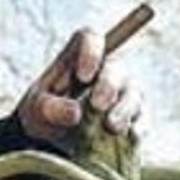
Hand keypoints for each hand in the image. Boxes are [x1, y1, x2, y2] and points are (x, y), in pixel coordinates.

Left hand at [16, 28, 143, 144]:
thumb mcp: (36, 111)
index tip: (83, 76)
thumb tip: (74, 112)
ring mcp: (122, 92)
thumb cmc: (43, 114)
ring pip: (133, 92)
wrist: (51, 141)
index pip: (90, 38)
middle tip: (97, 105)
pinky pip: (142, 118)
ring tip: (111, 127)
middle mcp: (104, 69)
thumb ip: (50, 108)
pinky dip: (138, 126)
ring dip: (124, 108)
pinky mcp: (132, 117)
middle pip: (115, 67)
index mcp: (77, 57)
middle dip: (108, 85)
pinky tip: (132, 135)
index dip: (91, 52)